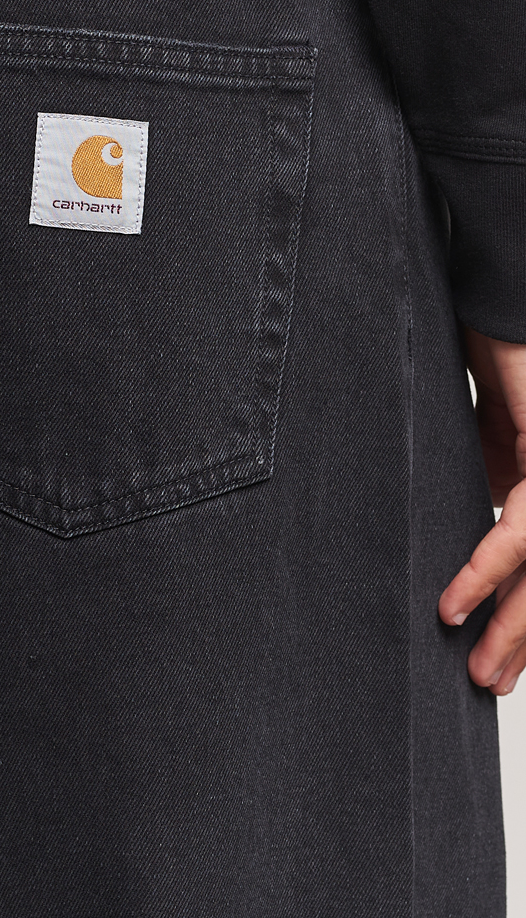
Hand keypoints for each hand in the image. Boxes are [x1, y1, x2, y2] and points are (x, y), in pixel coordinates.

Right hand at [437, 325, 525, 694]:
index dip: (523, 614)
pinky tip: (458, 601)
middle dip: (522, 635)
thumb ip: (487, 481)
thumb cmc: (489, 358)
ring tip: (482, 668)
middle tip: (490, 680)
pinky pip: (524, 524)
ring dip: (513, 622)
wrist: (501, 298)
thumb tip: (473, 536)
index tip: (496, 655)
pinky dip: (488, 566)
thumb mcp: (481, 437)